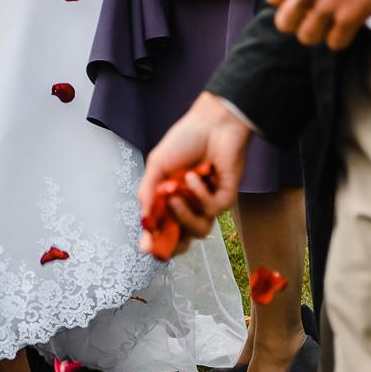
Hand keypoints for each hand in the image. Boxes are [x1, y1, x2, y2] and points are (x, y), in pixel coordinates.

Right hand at [136, 92, 251, 254]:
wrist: (211, 124)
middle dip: (172, 241)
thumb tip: (144, 221)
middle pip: (184, 239)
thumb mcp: (157, 166)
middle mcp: (191, 204)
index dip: (157, 242)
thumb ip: (147, 193)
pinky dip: (200, 193)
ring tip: (176, 195)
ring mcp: (209, 202)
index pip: (165, 229)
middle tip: (162, 234)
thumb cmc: (184, 140)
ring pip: (200, 230)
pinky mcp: (226, 197)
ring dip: (184, 215)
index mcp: (172, 198)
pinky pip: (212, 209)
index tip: (146, 248)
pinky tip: (195, 175)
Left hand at [266, 0, 370, 49]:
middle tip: (313, 19)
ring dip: (319, 34)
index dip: (287, 2)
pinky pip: (334, 43)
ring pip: (307, 37)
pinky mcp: (349, 17)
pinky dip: (341, 39)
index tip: (300, 3)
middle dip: (298, 23)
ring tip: (332, 24)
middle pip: (284, 23)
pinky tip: (350, 27)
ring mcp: (326, 4)